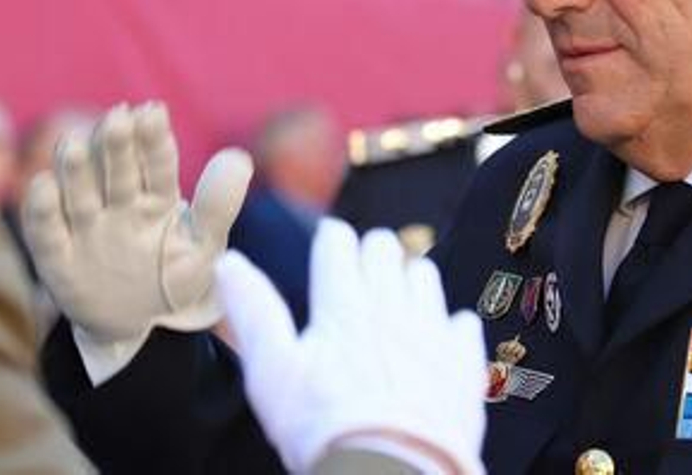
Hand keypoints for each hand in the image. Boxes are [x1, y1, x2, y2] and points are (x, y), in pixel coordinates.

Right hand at [22, 102, 251, 343]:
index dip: (153, 139)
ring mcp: (86, 229)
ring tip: (73, 143)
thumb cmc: (173, 279)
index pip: (156, 163)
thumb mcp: (203, 248)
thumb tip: (240, 157)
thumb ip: (218, 206)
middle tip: (117, 117)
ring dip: (76, 170)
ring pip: (79, 193)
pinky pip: (48, 233)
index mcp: (156, 198)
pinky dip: (42, 211)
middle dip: (116, 145)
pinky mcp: (58, 259)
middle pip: (116, 171)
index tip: (153, 112)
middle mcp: (117, 205)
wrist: (137, 327)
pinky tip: (42, 185)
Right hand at [216, 219, 486, 474]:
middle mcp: (392, 305)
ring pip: (425, 276)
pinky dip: (449, 325)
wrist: (393, 474)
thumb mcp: (272, 372)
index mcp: (343, 303)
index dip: (330, 241)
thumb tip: (229, 262)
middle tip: (356, 279)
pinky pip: (463, 322)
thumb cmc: (325, 428)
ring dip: (409, 281)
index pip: (338, 242)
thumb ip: (254, 312)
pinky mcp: (462, 362)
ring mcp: (433, 330)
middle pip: (385, 248)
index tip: (326, 250)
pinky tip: (436, 342)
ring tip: (394, 307)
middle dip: (369, 253)